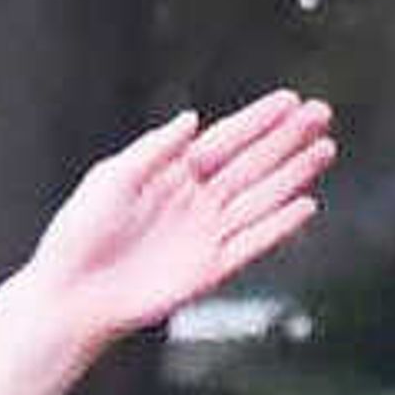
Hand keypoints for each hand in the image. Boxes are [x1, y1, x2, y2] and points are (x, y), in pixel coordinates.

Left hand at [21, 91, 334, 355]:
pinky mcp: (207, 272)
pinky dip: (277, 227)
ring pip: (259, 200)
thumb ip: (153, 150)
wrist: (69, 295)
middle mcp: (195, 203)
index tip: (291, 99)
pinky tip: (306, 206)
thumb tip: (192, 119)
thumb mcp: (111, 179)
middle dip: (287, 140)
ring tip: (325, 150)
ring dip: (293, 176)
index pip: (225, 141)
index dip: (258, 120)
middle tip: (322, 114)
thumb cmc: (80, 235)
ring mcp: (204, 236)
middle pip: (251, 165)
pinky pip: (250, 245)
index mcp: (173, 175)